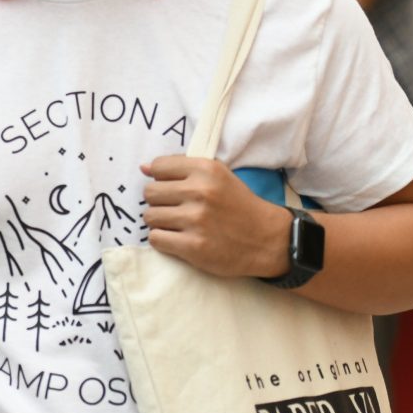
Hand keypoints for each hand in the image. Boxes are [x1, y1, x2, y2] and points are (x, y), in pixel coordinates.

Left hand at [140, 155, 290, 280]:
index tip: (173, 188)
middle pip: (149, 193)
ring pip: (150, 216)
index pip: (157, 167)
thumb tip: (143, 168)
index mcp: (206, 170)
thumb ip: (183, 168)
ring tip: (179, 225)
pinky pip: (156, 239)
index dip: (161, 179)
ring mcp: (196, 220)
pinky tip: (179, 239)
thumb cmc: (238, 206)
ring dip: (160, 222)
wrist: (269, 240)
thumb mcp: (218, 176)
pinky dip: (163, 240)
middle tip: (176, 209)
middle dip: (159, 202)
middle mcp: (200, 192)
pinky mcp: (193, 246)